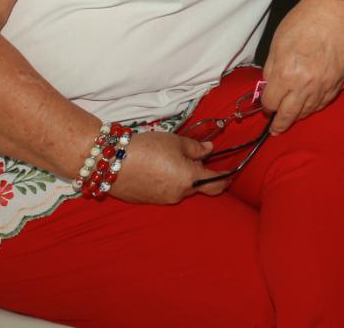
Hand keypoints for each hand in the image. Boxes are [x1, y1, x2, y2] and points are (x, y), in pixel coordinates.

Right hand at [109, 130, 227, 202]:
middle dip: (199, 173)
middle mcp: (179, 194)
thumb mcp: (176, 141)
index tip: (232, 173)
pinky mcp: (147, 201)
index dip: (226, 177)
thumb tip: (209, 149)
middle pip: (197, 186)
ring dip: (182, 177)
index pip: (216, 183)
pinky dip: (166, 181)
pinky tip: (155, 169)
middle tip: (193, 156)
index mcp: (190, 180)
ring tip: (169, 159)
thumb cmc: (147, 148)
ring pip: (181, 189)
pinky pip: (165, 192)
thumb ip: (196, 147)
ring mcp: (162, 200)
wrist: (112, 162)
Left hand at [261, 0, 343, 134]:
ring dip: (297, 116)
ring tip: (291, 118)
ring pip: (307, 112)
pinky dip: (314, 107)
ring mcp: (323, 86)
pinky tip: (308, 106)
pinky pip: (323, 103)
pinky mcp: (337, 83)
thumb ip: (271, 69)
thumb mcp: (276, 44)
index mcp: (286, 74)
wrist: (333, 14)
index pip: (271, 102)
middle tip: (275, 129)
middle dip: (279, 123)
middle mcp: (305, 85)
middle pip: (289, 115)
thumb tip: (269, 87)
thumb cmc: (302, 23)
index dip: (266, 104)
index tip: (266, 103)